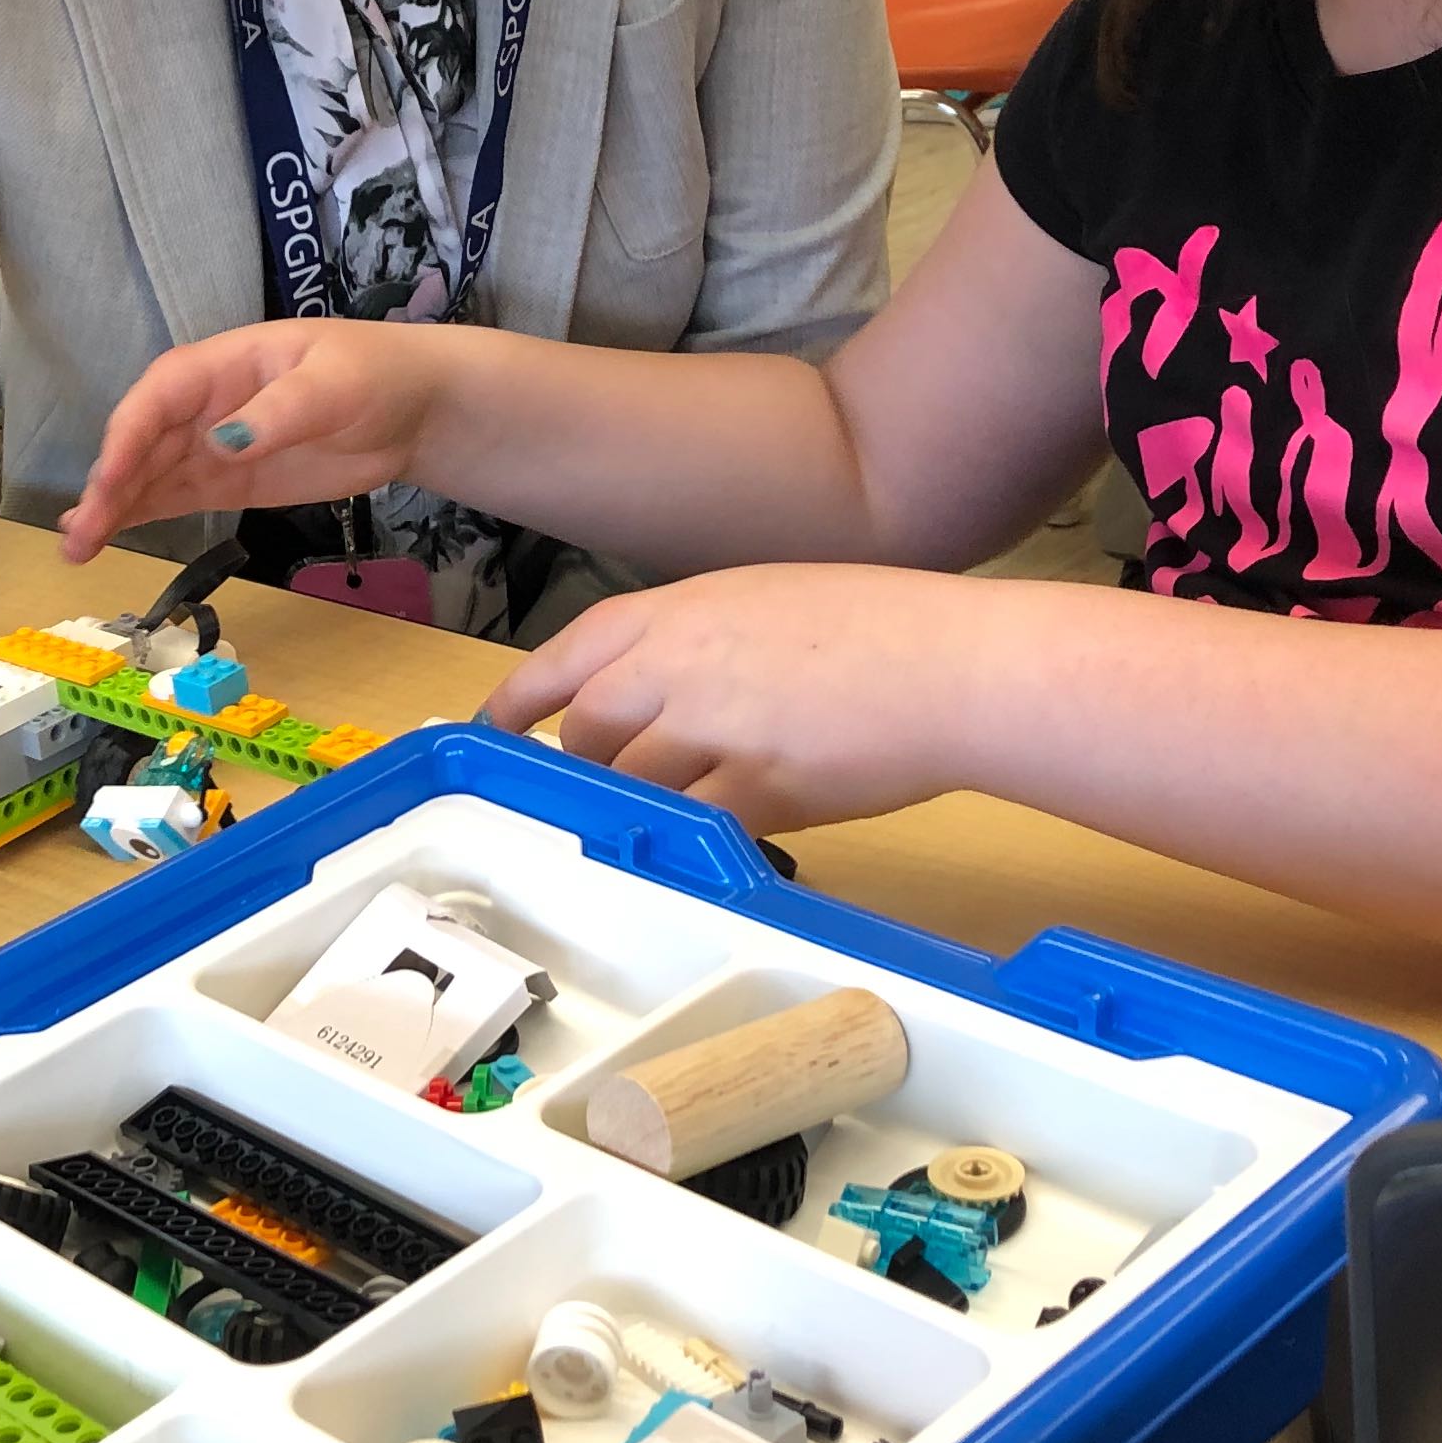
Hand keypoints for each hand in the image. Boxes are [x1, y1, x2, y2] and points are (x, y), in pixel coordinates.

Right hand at [58, 321, 450, 563]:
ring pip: (151, 472)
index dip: (130, 435)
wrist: (418, 408)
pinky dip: (140, 513)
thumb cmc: (377, 376)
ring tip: (78, 547)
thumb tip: (224, 441)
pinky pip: (175, 494)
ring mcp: (216, 442)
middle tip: (82, 533)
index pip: (161, 396)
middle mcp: (207, 402)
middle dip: (110, 483)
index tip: (110, 479)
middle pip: (144, 439)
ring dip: (112, 505)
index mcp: (226, 363)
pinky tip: (107, 535)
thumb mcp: (336, 386)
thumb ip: (281, 412)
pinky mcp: (230, 480)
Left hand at [492, 565, 972, 835]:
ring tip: (682, 808)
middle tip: (614, 783)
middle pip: (585, 729)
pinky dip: (692, 842)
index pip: (565, 655)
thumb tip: (659, 685)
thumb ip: (694, 638)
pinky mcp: (749, 792)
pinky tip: (717, 841)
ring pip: (628, 786)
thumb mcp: (762, 600)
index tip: (495, 727)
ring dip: (642, 807)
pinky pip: (689, 830)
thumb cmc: (876, 625)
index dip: (518, 697)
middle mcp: (675, 666)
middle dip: (589, 763)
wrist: (946, 665)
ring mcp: (707, 731)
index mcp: (676, 611)